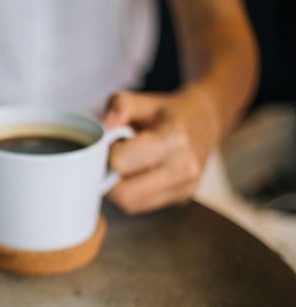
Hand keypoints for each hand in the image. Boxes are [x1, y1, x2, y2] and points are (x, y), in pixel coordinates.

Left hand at [104, 87, 219, 213]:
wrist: (204, 121)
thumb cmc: (167, 112)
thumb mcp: (143, 100)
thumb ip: (119, 106)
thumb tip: (103, 127)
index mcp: (173, 139)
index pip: (121, 162)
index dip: (106, 154)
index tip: (109, 145)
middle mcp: (183, 168)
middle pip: (124, 194)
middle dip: (108, 179)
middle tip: (110, 162)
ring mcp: (184, 187)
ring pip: (130, 205)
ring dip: (118, 190)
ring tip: (124, 168)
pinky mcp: (181, 199)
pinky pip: (142, 206)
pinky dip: (131, 194)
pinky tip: (136, 176)